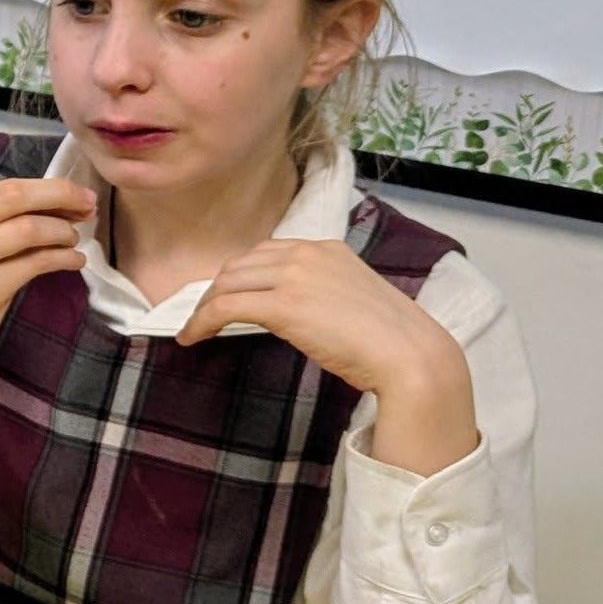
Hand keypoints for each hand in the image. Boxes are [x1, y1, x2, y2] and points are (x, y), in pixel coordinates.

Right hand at [0, 178, 93, 406]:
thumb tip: (56, 206)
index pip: (8, 186)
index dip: (50, 187)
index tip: (79, 194)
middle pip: (16, 196)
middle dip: (61, 195)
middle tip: (89, 205)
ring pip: (28, 229)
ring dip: (61, 232)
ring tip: (74, 240)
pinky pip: (33, 264)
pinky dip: (62, 259)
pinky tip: (74, 261)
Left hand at [175, 240, 476, 473]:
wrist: (410, 356)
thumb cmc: (388, 340)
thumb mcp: (350, 298)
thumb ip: (318, 291)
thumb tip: (289, 308)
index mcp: (324, 248)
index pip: (263, 253)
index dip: (238, 276)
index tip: (225, 296)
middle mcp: (306, 253)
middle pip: (238, 266)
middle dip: (215, 290)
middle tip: (203, 316)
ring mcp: (293, 276)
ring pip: (226, 284)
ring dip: (203, 307)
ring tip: (194, 329)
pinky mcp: (283, 305)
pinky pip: (224, 307)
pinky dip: (201, 321)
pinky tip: (192, 338)